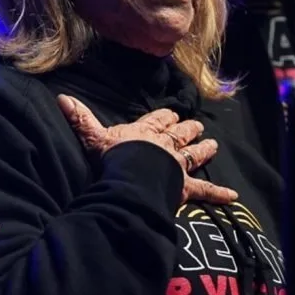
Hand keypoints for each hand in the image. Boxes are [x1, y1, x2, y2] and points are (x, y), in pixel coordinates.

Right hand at [57, 95, 236, 205]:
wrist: (132, 177)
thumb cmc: (114, 157)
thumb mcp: (94, 137)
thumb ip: (81, 119)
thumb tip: (61, 98)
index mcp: (145, 132)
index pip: (157, 121)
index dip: (165, 117)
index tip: (172, 113)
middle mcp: (164, 146)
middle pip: (180, 134)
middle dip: (189, 129)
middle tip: (198, 125)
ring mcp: (176, 165)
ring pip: (194, 155)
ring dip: (204, 149)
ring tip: (214, 144)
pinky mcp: (184, 187)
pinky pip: (205, 190)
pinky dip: (219, 193)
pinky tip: (233, 195)